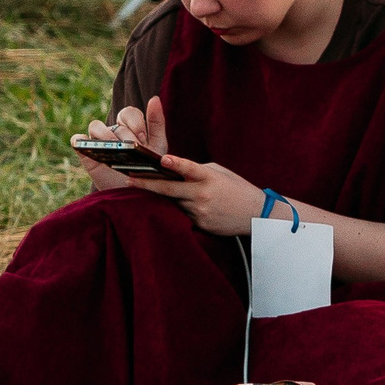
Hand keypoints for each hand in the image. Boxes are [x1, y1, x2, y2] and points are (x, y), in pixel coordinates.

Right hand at [76, 97, 168, 191]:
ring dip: (105, 135)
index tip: (142, 138)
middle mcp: (114, 132)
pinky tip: (90, 147)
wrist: (135, 194)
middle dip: (126, 135)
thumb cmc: (148, 169)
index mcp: (131, 127)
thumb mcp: (158, 146)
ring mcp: (99, 142)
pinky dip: (80, 140)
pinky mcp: (86, 153)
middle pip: (116, 122)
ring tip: (114, 149)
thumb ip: (157, 122)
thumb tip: (154, 98)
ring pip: (95, 126)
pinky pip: (77, 140)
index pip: (129, 113)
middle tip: (133, 148)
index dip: (135, 122)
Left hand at [145, 153, 264, 235]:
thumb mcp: (219, 173)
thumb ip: (196, 171)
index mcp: (210, 178)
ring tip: (142, 190)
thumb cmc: (236, 189)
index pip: (190, 168)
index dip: (176, 163)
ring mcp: (200, 211)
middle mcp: (203, 195)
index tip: (162, 159)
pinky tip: (171, 206)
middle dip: (147, 184)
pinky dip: (176, 208)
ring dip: (161, 197)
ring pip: (172, 202)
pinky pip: (181, 214)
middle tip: (128, 180)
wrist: (256, 215)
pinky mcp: (200, 224)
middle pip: (170, 189)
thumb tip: (173, 170)